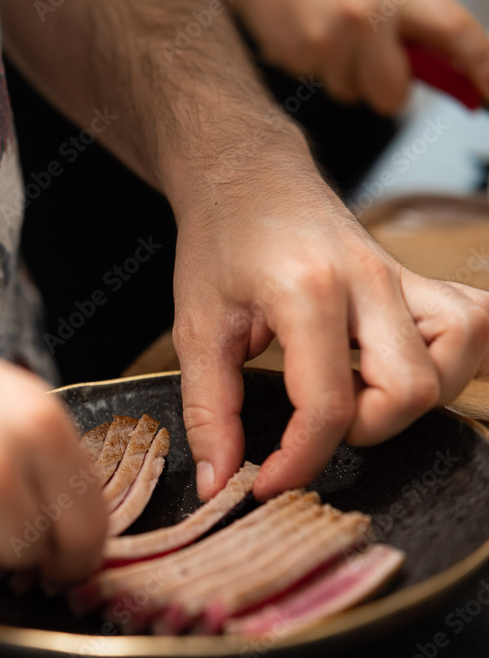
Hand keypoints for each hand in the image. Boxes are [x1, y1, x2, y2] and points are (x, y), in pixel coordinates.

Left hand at [171, 159, 488, 500]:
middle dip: (362, 429)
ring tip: (352, 388)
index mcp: (307, 291)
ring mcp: (403, 274)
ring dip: (409, 397)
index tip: (267, 482)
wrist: (246, 177)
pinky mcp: (418, 275)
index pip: (327, 405)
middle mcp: (369, 281)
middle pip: (411, 390)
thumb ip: (209, 409)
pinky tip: (391, 362)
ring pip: (459, 355)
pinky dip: (450, 357)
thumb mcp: (197, 328)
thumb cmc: (219, 243)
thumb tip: (219, 480)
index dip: (299, 462)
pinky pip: (473, 321)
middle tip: (311, 419)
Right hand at [229, 0, 488, 113]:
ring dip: (344, 71)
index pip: (457, 38)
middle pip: (393, 94)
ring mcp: (326, 42)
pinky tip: (306, 28)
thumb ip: (415, 17)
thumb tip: (446, 63)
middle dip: (388, 88)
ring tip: (330, 31)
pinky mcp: (294, 55)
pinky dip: (313, 61)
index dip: (480, 69)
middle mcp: (366, 19)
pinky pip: (314, 79)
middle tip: (375, 61)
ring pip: (349, 91)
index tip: (487, 92)